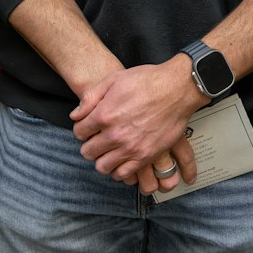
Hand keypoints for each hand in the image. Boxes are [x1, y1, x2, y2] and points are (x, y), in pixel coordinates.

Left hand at [73, 58, 203, 186]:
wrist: (177, 88)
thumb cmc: (147, 81)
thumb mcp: (114, 79)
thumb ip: (91, 97)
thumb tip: (75, 115)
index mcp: (104, 115)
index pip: (79, 132)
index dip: (82, 129)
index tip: (89, 127)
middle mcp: (115, 134)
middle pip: (88, 152)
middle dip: (90, 145)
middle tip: (98, 139)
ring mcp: (131, 148)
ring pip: (102, 167)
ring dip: (102, 159)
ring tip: (109, 150)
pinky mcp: (146, 156)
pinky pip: (123, 174)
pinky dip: (118, 170)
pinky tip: (121, 159)